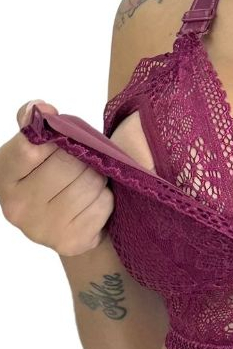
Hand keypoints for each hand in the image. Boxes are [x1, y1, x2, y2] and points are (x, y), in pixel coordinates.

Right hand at [0, 100, 112, 256]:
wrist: (72, 226)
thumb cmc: (56, 179)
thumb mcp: (38, 152)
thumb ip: (34, 126)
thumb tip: (39, 107)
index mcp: (4, 178)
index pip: (30, 146)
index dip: (55, 136)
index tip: (62, 136)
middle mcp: (17, 207)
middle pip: (68, 163)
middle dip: (85, 157)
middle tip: (85, 162)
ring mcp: (42, 228)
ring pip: (90, 182)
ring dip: (99, 178)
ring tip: (90, 182)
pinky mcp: (71, 241)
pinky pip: (103, 204)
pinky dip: (106, 199)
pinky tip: (94, 202)